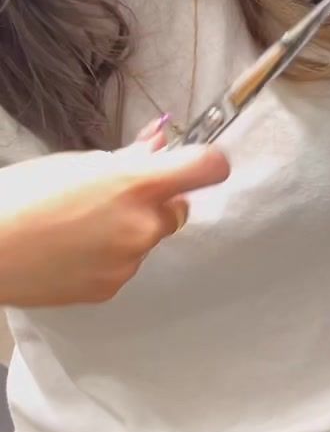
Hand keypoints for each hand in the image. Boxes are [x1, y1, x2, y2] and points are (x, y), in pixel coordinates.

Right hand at [0, 135, 229, 306]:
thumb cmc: (21, 196)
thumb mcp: (75, 163)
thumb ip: (128, 157)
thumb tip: (161, 143)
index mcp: (136, 184)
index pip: (207, 169)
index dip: (206, 164)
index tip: (196, 164)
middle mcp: (143, 225)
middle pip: (177, 209)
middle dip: (154, 202)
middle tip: (110, 197)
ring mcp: (130, 261)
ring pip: (147, 239)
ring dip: (127, 230)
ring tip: (77, 227)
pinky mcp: (112, 288)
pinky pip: (124, 265)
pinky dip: (108, 256)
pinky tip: (71, 251)